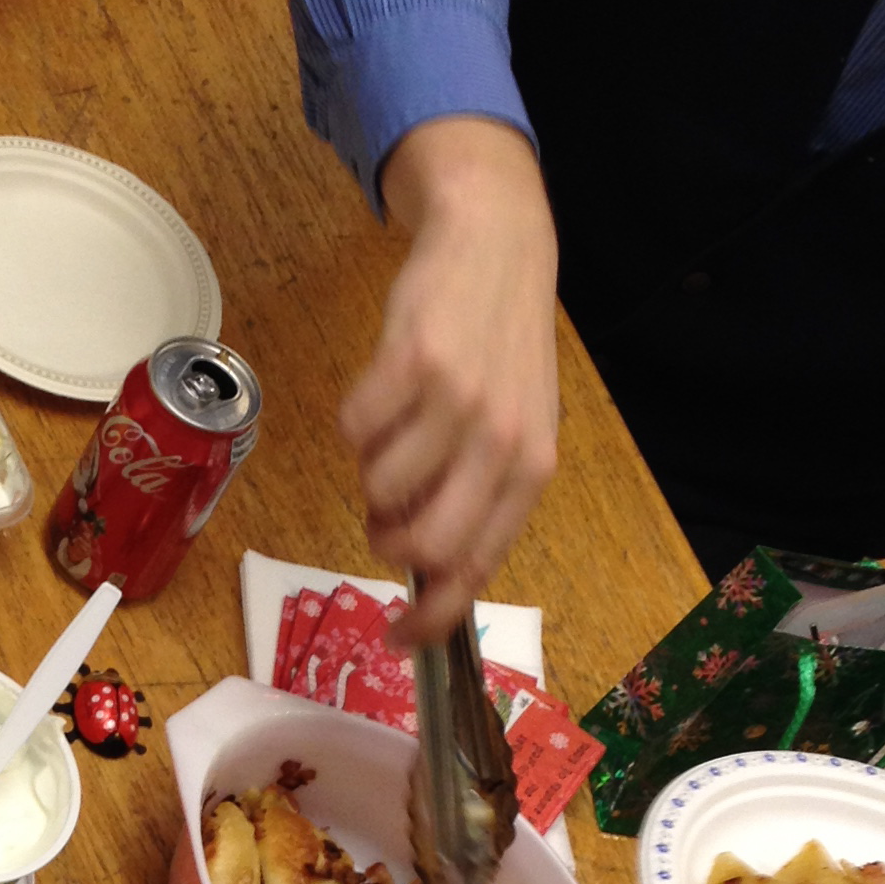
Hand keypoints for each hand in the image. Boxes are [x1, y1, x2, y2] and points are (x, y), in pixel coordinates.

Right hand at [343, 118, 560, 644]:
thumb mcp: (513, 427)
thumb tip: (423, 570)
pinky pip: (353, 430)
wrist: (497, 244)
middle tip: (380, 515)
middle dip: (386, 540)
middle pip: (420, 543)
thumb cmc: (500, 349)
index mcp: (531, 470)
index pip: (476, 568)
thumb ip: (478, 496)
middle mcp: (499, 441)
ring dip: (368, 475)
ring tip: (389, 437)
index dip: (431, 617)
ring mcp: (456, 401)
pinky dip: (353, 425)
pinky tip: (379, 396)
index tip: (398, 638)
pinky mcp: (409, 360)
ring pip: (377, 487)